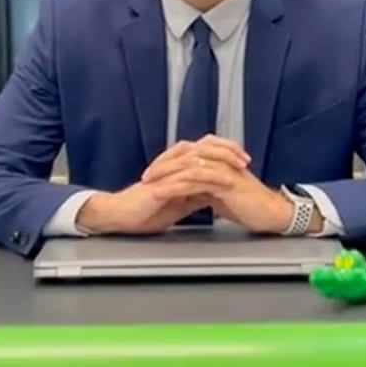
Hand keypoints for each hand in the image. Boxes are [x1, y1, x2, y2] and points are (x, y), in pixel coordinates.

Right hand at [75, 142, 235, 233]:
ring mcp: (166, 175)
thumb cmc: (146, 209)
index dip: (226, 152)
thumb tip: (215, 194)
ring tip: (237, 170)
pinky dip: (204, 181)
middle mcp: (172, 166)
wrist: (119, 216)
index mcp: (177, 166)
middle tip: (246, 159)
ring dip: (219, 166)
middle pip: (203, 150)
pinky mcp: (160, 187)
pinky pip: (185, 181)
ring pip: (196, 163)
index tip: (245, 158)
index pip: (206, 151)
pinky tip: (217, 184)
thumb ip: (196, 194)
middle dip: (227, 153)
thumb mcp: (179, 201)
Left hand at [141, 136, 292, 233]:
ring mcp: (222, 170)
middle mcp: (220, 161)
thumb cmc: (251, 205)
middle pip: (185, 156)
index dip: (170, 162)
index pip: (189, 155)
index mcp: (220, 162)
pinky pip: (194, 181)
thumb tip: (193, 192)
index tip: (154, 172)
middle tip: (146, 174)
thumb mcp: (224, 194)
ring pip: (187, 166)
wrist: (271, 213)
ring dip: (165, 174)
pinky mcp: (224, 182)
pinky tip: (162, 192)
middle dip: (162, 164)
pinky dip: (175, 187)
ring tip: (148, 182)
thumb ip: (208, 188)